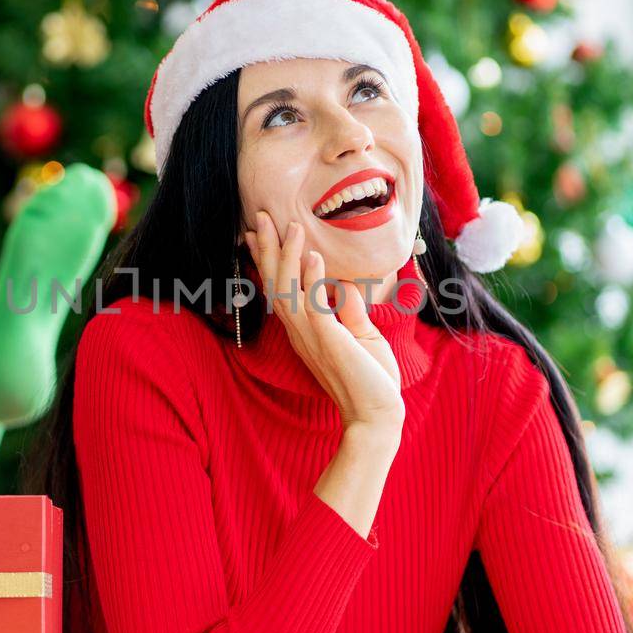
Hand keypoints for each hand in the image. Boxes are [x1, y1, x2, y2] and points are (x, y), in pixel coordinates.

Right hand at [245, 212, 402, 431]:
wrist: (377, 415)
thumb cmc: (370, 379)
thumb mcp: (362, 335)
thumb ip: (348, 310)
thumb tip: (342, 285)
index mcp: (305, 329)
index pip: (280, 288)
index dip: (267, 260)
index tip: (255, 234)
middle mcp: (300, 331)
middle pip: (275, 283)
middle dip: (268, 249)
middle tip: (261, 217)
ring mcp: (311, 336)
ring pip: (288, 289)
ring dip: (287, 255)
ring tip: (290, 225)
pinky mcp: (328, 341)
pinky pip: (313, 306)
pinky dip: (311, 279)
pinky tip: (312, 256)